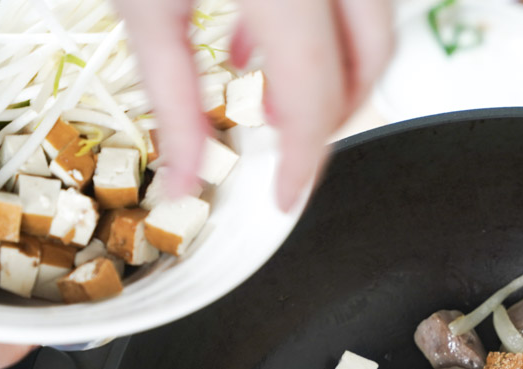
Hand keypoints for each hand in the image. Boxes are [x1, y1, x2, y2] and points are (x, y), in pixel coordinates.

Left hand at [113, 0, 392, 208]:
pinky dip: (324, 26)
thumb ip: (173, 96)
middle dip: (340, 114)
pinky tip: (260, 41)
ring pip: (376, 21)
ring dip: (338, 69)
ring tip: (275, 100)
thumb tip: (184, 181)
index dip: (306, 157)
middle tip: (296, 150)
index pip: (316, 92)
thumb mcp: (146, 6)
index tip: (286, 195)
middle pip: (372, 56)